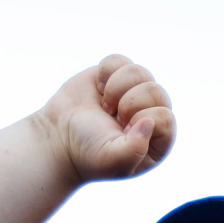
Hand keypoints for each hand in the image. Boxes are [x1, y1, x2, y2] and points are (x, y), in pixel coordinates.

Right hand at [37, 54, 175, 183]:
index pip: (165, 117)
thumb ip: (135, 150)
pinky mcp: (115, 75)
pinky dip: (104, 73)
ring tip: (105, 106)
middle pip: (155, 91)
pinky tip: (98, 91)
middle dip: (128, 103)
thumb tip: (150, 121)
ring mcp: (134, 92)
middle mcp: (150, 113)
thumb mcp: (113, 162)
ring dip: (115, 88)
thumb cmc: (88, 153)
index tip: (121, 131)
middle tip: (112, 117)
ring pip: (138, 72)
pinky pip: (119, 60)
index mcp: (157, 139)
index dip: (140, 120)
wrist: (59, 137)